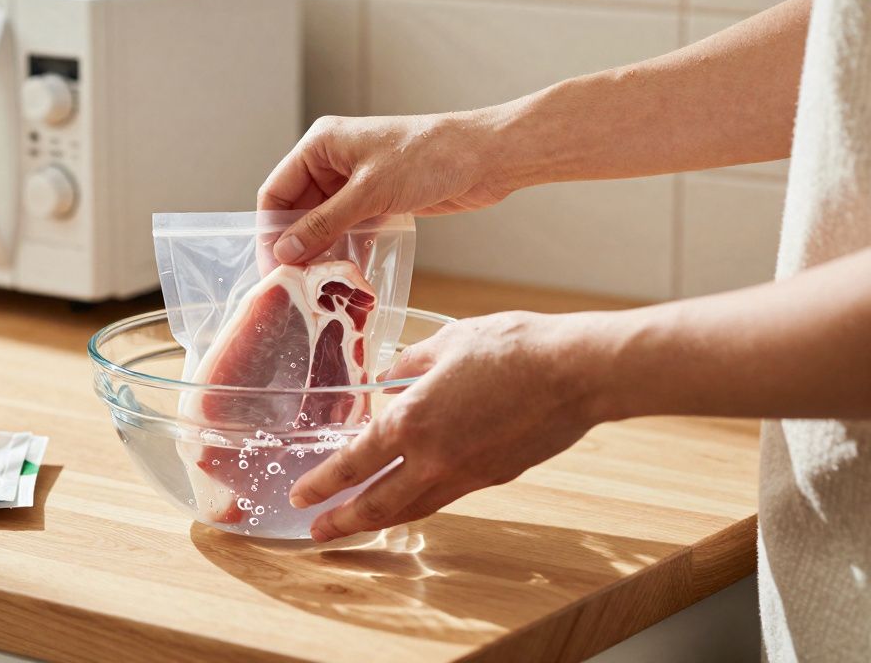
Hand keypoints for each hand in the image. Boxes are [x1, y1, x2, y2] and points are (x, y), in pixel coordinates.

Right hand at [258, 112, 522, 263]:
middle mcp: (333, 162)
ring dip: (322, 252)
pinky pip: (350, 230)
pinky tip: (347, 277)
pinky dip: (347, 251)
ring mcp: (356, 182)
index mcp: (321, 145)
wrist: (487, 157)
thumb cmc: (429, 158)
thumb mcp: (370, 192)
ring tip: (319, 288)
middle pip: (298, 211)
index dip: (270, 231)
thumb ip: (325, 223)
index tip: (273, 268)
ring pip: (324, 224)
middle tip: (295, 286)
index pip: (276, 191)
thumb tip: (286, 251)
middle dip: (296, 246)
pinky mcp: (378, 200)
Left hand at [288, 310, 613, 542]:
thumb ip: (410, 361)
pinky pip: (445, 496)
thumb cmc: (512, 348)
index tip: (300, 497)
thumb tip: (389, 372)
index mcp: (411, 422)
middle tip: (316, 533)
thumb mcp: (448, 342)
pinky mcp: (495, 477)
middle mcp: (433, 459)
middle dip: (342, 522)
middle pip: (377, 504)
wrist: (575, 372)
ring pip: (413, 508)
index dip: (322, 484)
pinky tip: (413, 498)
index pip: (354, 464)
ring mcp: (466, 474)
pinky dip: (420, 503)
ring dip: (379, 520)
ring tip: (356, 526)